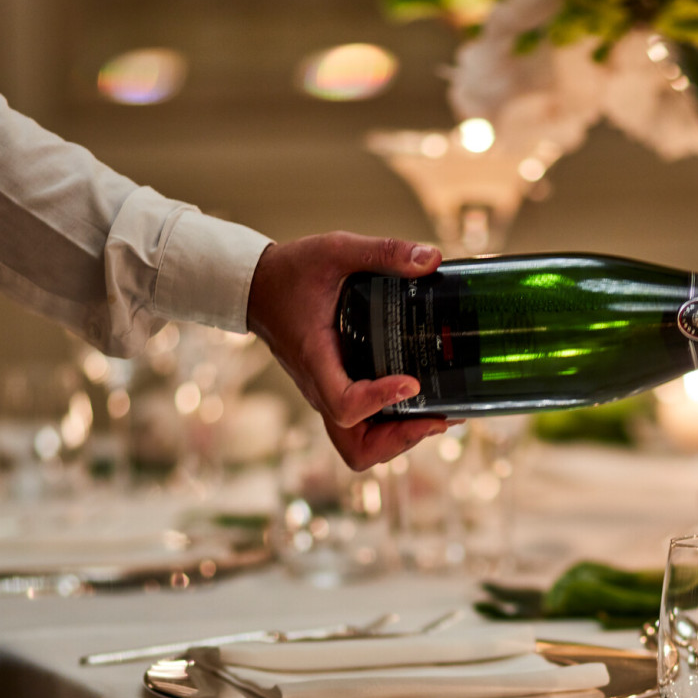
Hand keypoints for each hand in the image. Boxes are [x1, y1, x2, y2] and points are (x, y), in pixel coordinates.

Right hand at [245, 232, 449, 469]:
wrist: (258, 286)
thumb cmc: (292, 271)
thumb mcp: (336, 250)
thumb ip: (383, 252)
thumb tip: (431, 259)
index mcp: (315, 359)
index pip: (345, 406)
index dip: (381, 402)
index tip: (412, 383)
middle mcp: (319, 388)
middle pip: (355, 447)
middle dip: (399, 441)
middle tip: (437, 418)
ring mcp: (326, 395)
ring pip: (360, 445)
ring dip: (400, 440)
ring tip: (439, 417)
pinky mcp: (335, 392)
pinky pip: (362, 428)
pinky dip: (393, 427)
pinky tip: (423, 404)